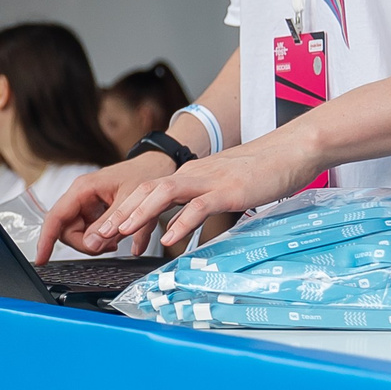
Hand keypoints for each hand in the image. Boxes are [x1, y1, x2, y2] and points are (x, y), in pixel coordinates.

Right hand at [35, 151, 175, 261]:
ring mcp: (88, 204)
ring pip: (79, 234)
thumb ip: (109, 224)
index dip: (46, 240)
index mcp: (83, 189)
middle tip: (107, 247)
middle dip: (85, 244)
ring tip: (116, 242)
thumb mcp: (130, 201)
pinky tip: (117, 240)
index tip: (41, 259)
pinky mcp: (96, 211)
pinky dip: (103, 240)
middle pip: (67, 230)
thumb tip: (91, 244)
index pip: (56, 217)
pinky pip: (91, 231)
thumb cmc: (145, 175)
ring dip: (96, 243)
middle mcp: (81, 196)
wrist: (159, 166)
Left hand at [85, 133, 321, 253]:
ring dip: (139, 214)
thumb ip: (197, 206)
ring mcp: (209, 181)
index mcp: (189, 175)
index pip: (146, 191)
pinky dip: (180, 222)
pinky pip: (199, 206)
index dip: (123, 210)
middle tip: (99, 235)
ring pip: (164, 194)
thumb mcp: (221, 189)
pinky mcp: (228, 190)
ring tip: (121, 233)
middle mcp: (193, 175)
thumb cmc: (260, 172)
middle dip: (119, 214)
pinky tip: (168, 238)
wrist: (291, 150)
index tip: (106, 230)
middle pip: (145, 191)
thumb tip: (178, 227)